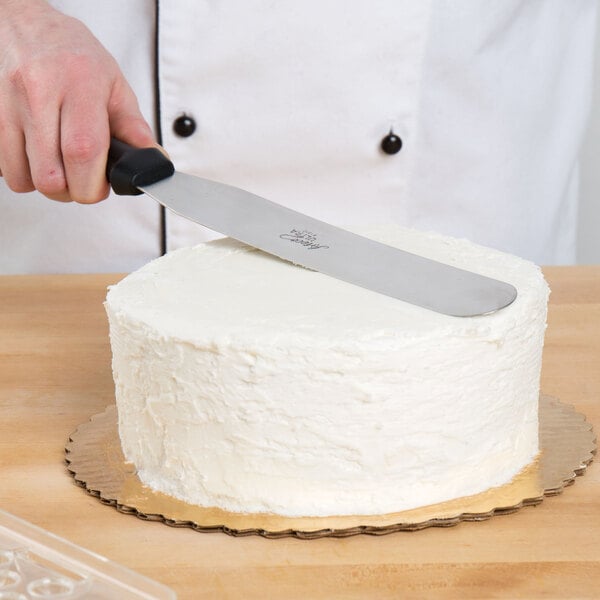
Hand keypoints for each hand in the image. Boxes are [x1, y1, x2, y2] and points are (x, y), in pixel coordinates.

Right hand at [0, 0, 156, 202]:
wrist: (26, 24)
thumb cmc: (74, 56)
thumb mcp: (115, 85)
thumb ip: (134, 128)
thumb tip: (154, 161)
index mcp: (80, 86)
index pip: (83, 152)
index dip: (93, 184)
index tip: (101, 186)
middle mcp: (40, 92)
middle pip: (51, 175)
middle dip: (72, 191)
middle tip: (82, 179)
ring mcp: (9, 103)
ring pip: (22, 177)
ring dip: (46, 184)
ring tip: (61, 167)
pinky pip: (4, 165)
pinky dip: (24, 172)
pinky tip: (39, 157)